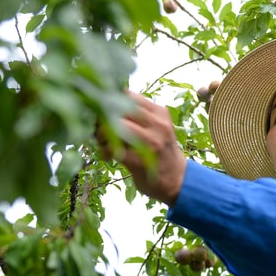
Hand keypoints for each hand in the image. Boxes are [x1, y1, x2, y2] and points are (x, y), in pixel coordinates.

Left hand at [95, 91, 186, 205]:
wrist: (177, 180)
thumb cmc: (160, 151)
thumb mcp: (156, 126)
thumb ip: (137, 114)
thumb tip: (105, 101)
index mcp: (159, 113)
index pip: (128, 95)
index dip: (109, 100)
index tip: (100, 109)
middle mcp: (157, 124)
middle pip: (119, 109)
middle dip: (102, 116)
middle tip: (97, 127)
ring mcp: (150, 142)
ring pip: (114, 126)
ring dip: (101, 134)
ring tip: (102, 142)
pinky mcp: (140, 160)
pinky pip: (113, 149)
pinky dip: (104, 151)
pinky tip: (107, 155)